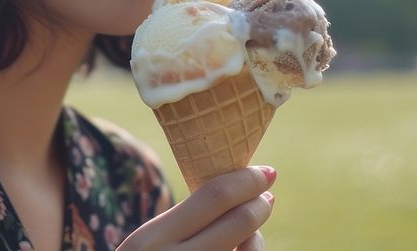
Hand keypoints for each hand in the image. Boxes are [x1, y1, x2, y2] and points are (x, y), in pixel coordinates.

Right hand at [116, 166, 275, 250]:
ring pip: (250, 249)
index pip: (213, 197)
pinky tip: (246, 246)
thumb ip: (184, 222)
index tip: (265, 172)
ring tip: (249, 228)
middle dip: (259, 204)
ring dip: (256, 233)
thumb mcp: (150, 242)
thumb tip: (237, 191)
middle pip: (238, 222)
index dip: (245, 181)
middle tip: (266, 194)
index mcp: (153, 240)